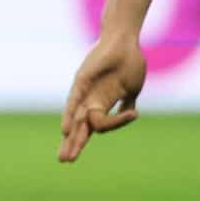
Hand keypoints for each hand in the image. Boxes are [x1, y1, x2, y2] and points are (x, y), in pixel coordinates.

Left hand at [59, 34, 146, 163]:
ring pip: (76, 119)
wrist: (126, 40)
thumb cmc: (129, 62)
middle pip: (80, 126)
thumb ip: (126, 105)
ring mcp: (86, 90)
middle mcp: (91, 99)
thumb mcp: (131, 89)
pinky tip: (66, 130)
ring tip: (65, 155)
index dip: (112, 127)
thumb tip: (131, 116)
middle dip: (75, 144)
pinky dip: (70, 115)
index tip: (134, 115)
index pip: (97, 124)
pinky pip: (74, 101)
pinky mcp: (82, 80)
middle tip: (66, 161)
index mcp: (103, 102)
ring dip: (71, 138)